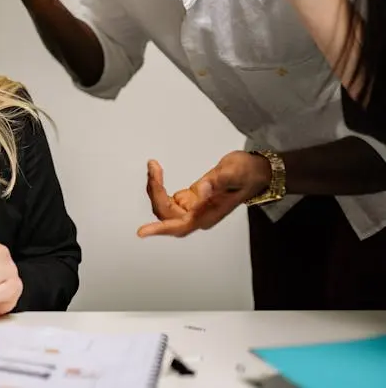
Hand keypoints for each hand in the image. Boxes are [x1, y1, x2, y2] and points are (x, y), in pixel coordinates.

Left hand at [137, 153, 271, 237]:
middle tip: (153, 169)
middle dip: (156, 193)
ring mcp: (193, 209)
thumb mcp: (233, 172)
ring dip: (155, 189)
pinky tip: (157, 172)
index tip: (142, 231)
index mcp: (208, 215)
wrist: (256, 171)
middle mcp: (198, 216)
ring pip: (165, 206)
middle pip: (167, 214)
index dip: (161, 229)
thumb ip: (215, 182)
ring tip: (154, 167)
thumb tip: (199, 191)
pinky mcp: (190, 201)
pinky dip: (159, 186)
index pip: (181, 225)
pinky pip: (168, 198)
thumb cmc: (247, 173)